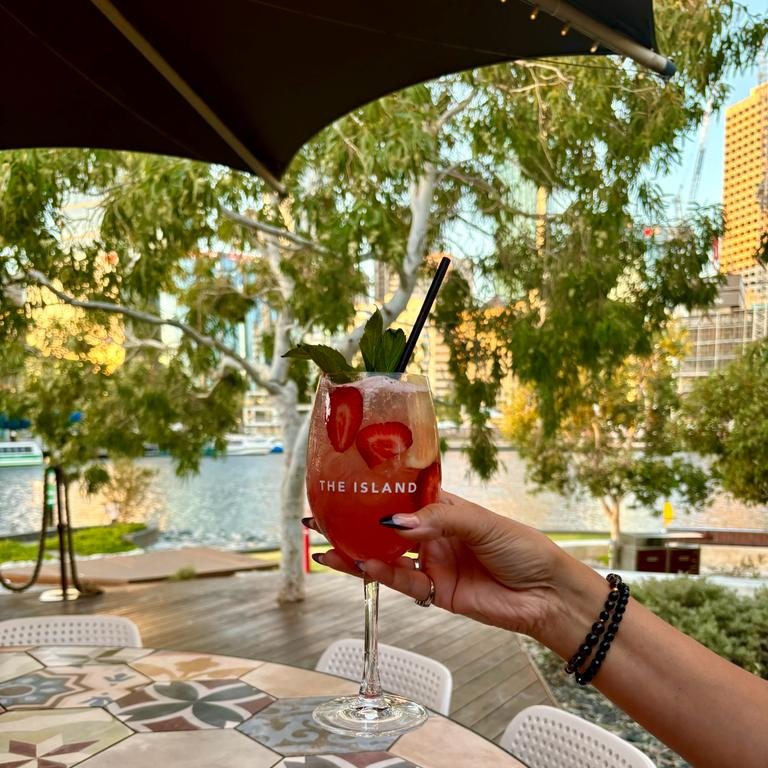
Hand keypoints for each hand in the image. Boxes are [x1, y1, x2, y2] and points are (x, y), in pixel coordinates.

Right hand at [313, 491, 578, 640]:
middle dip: (355, 523)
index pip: (402, 496)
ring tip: (325, 546)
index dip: (374, 492)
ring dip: (357, 552)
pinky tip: (360, 565)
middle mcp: (433, 534)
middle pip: (386, 528)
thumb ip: (437, 520)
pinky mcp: (435, 593)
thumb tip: (394, 522)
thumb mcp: (480, 523)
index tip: (344, 485)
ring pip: (386, 557)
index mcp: (445, 509)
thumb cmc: (521, 547)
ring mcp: (432, 564)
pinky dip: (380, 575)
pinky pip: (402, 583)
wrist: (546, 594)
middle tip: (319, 518)